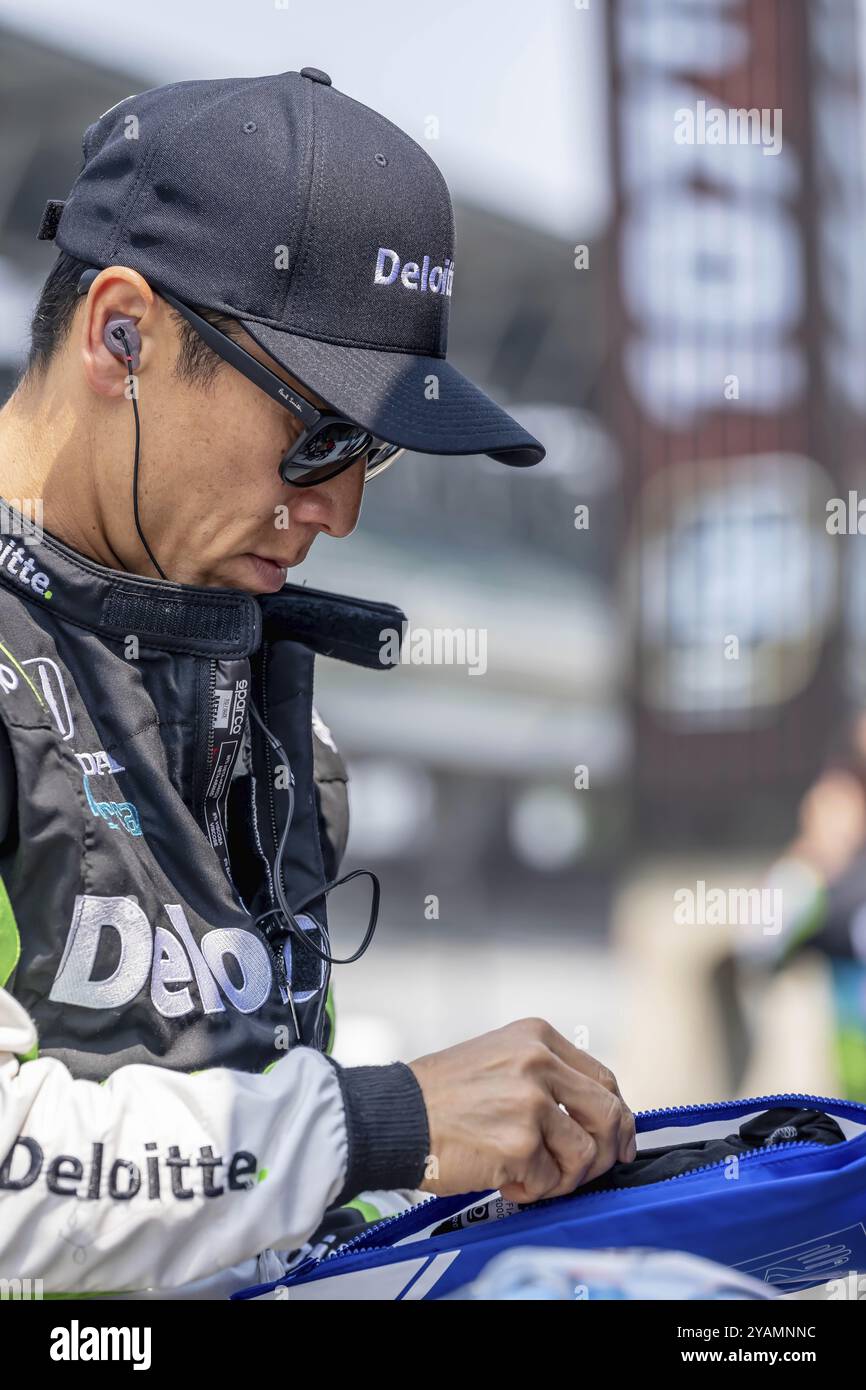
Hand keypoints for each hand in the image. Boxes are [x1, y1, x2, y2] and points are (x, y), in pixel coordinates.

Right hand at [409, 1017, 634, 1203]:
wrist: (394, 1116)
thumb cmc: (441, 1095)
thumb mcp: (500, 1059)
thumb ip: (547, 1077)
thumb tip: (596, 1118)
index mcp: (538, 1037)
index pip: (604, 1079)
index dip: (618, 1117)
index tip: (618, 1141)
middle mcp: (540, 1063)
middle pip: (609, 1115)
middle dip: (605, 1152)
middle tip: (585, 1171)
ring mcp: (532, 1103)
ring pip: (584, 1155)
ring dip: (562, 1177)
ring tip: (528, 1173)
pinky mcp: (520, 1144)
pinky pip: (549, 1183)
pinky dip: (530, 1191)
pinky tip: (502, 1178)